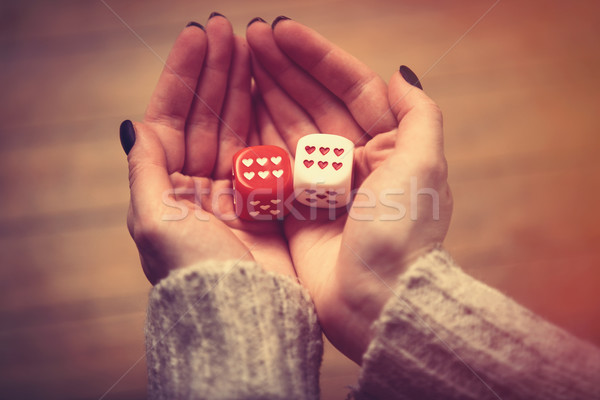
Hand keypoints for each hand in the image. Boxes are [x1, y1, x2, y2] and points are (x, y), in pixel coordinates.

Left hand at [125, 17, 294, 284]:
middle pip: (205, 116)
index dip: (184, 77)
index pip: (172, 119)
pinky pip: (265, 148)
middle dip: (215, 72)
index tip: (200, 36)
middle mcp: (198, 185)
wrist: (244, 313)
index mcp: (166, 187)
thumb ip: (145, 169)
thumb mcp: (155, 219)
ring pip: (236, 126)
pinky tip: (269, 86)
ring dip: (240, 86)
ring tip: (248, 45)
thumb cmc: (194, 270)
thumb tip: (132, 124)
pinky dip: (267, 117)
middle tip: (228, 28)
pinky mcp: (267, 200)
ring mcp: (235, 190)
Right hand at [247, 19, 451, 361]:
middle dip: (284, 68)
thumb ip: (418, 114)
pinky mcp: (294, 207)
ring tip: (238, 57)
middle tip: (250, 36)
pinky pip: (271, 161)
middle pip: (314, 102)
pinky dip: (254, 133)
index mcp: (386, 146)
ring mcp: (320, 183)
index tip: (282, 30)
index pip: (349, 88)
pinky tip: (236, 104)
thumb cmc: (404, 233)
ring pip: (289, 126)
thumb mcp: (423, 165)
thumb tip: (400, 73)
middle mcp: (352, 160)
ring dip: (266, 92)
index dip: (316, 57)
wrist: (377, 301)